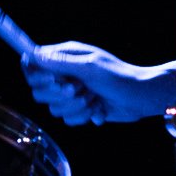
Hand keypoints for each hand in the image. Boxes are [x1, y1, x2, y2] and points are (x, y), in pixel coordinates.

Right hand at [21, 42, 167, 125]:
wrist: (141, 97)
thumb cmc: (119, 77)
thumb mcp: (90, 67)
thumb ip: (61, 63)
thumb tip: (36, 55)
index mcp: (65, 57)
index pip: (34, 64)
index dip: (36, 75)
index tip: (51, 80)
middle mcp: (65, 75)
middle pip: (40, 91)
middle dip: (59, 95)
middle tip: (77, 89)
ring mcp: (72, 94)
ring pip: (54, 108)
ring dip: (76, 107)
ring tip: (94, 98)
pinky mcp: (80, 109)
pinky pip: (68, 119)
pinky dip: (84, 116)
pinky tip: (98, 109)